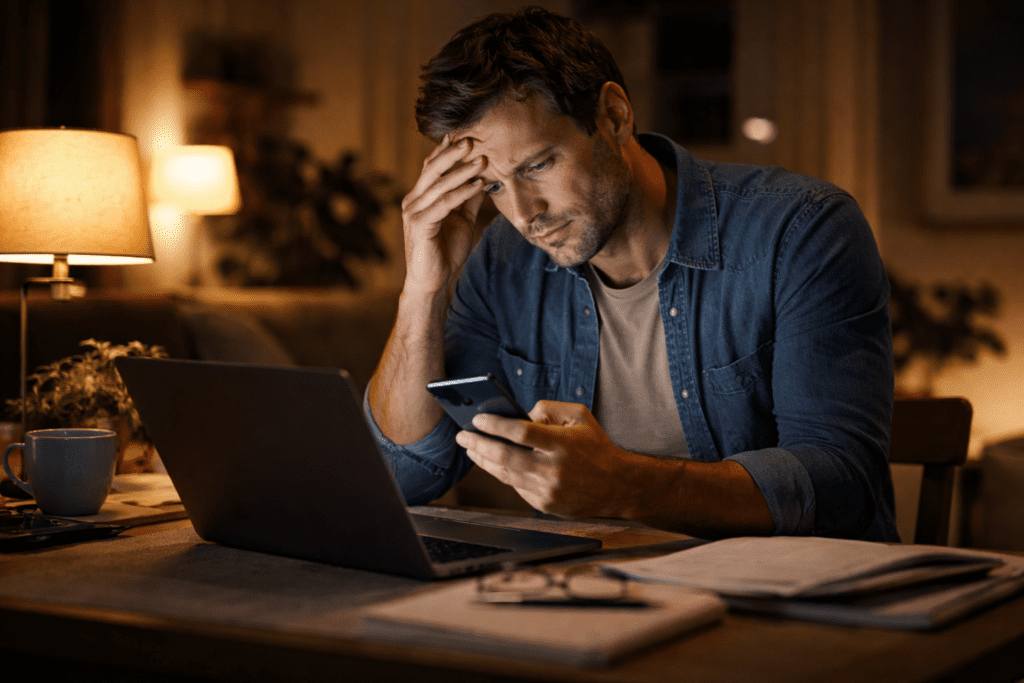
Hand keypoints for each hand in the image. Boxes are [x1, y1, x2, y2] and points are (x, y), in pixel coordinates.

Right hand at [401, 135, 487, 297]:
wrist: (432, 282)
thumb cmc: (445, 252)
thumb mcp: (461, 221)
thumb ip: (468, 200)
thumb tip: (483, 179)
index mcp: (420, 197)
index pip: (432, 168)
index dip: (446, 151)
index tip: (465, 135)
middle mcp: (413, 201)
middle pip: (432, 169)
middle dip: (452, 154)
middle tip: (472, 140)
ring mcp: (413, 212)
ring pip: (439, 185)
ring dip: (462, 171)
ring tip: (482, 161)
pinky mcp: (419, 225)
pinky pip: (443, 204)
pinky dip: (461, 193)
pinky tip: (477, 186)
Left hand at [455, 400, 647, 517]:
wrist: (617, 487)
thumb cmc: (596, 446)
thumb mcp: (579, 416)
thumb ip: (548, 409)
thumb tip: (519, 414)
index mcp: (563, 445)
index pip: (521, 433)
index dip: (495, 425)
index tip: (477, 419)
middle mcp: (554, 470)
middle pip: (506, 456)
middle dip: (478, 445)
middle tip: (462, 436)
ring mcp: (548, 491)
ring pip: (506, 474)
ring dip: (484, 461)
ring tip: (470, 449)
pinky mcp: (544, 505)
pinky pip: (516, 487)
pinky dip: (502, 473)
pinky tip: (491, 462)